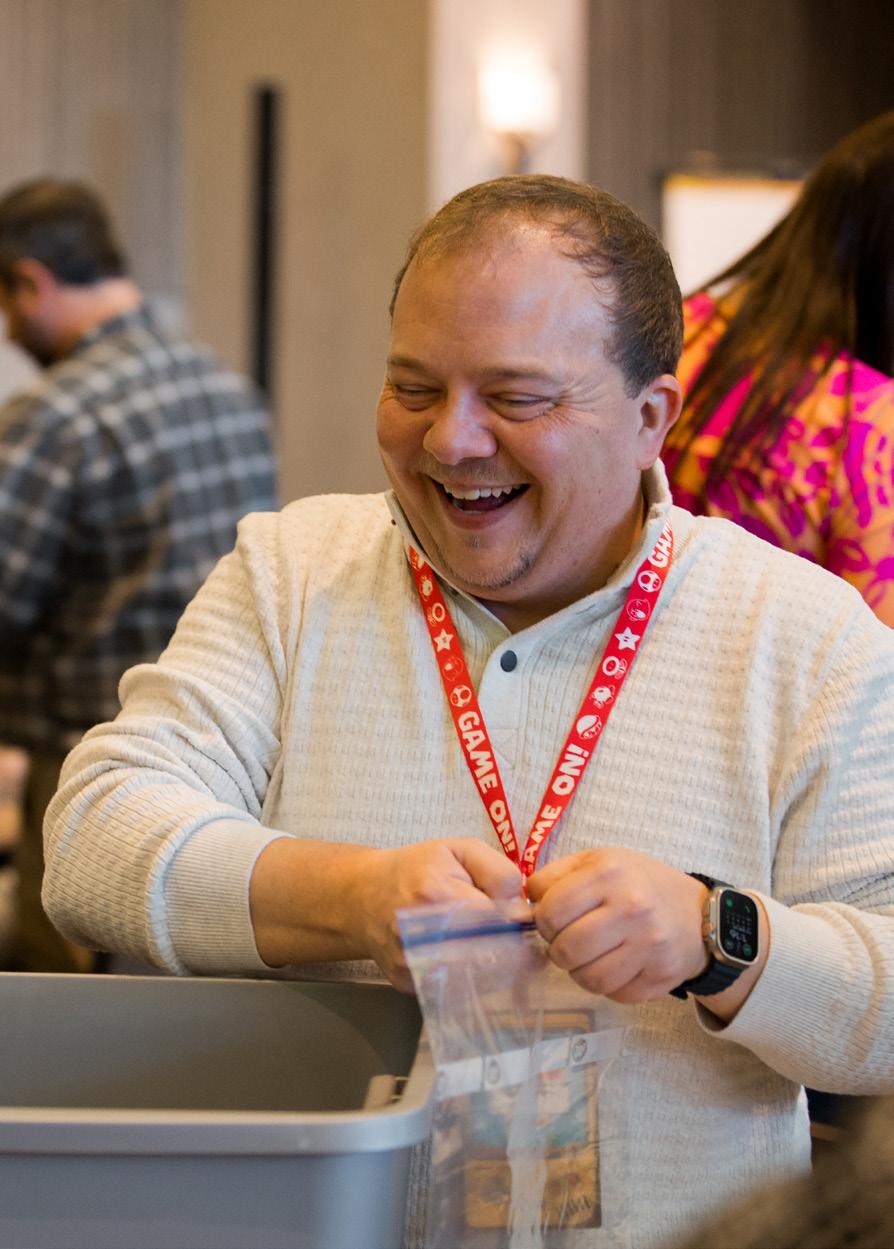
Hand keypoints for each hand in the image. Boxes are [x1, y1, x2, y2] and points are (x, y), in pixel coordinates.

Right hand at [354, 838, 522, 991]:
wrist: (364, 896)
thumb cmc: (417, 868)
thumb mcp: (460, 850)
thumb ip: (498, 871)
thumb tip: (521, 908)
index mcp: (437, 895)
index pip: (497, 921)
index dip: (515, 921)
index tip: (522, 920)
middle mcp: (422, 935)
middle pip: (490, 957)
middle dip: (510, 950)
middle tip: (514, 939)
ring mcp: (413, 965)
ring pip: (476, 981)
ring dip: (494, 968)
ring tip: (492, 948)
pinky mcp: (409, 984)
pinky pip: (454, 990)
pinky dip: (469, 979)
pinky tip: (467, 960)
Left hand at [527, 847, 708, 1002]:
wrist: (699, 915)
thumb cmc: (638, 884)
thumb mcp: (599, 861)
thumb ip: (556, 877)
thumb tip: (522, 905)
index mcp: (609, 873)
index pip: (550, 912)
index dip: (543, 922)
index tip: (553, 921)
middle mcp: (631, 907)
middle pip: (566, 950)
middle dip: (559, 950)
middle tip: (569, 942)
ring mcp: (649, 945)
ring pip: (587, 979)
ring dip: (580, 971)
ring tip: (590, 955)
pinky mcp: (660, 976)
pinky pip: (613, 993)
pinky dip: (607, 985)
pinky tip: (615, 965)